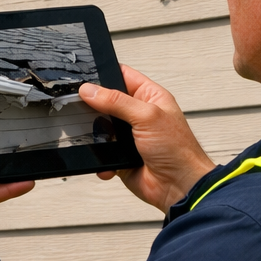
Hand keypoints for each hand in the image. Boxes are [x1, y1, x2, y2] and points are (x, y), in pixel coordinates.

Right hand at [78, 65, 214, 213]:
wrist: (179, 187)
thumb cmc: (178, 150)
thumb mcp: (147, 116)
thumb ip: (117, 101)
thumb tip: (91, 90)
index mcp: (150, 96)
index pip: (123, 75)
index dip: (105, 74)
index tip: (85, 77)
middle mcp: (138, 114)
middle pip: (107, 101)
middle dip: (94, 106)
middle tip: (80, 106)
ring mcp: (129, 135)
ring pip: (101, 127)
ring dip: (96, 133)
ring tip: (94, 135)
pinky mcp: (121, 155)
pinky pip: (102, 151)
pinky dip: (100, 156)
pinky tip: (106, 160)